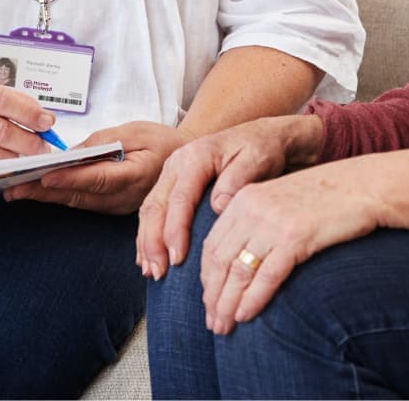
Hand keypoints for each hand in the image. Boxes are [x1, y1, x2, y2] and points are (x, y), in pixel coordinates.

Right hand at [0, 79, 55, 171]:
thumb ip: (6, 102)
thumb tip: (42, 117)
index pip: (1, 99)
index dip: (28, 111)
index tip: (47, 121)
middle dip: (29, 139)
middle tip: (44, 144)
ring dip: (18, 156)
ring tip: (32, 156)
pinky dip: (2, 169)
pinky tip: (13, 166)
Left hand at [3, 120, 191, 212]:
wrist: (185, 162)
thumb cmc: (162, 141)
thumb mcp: (136, 130)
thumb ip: (103, 142)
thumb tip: (70, 154)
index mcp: (136, 175)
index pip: (97, 178)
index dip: (69, 178)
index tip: (43, 177)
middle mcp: (125, 197)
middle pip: (79, 196)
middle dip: (44, 193)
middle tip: (13, 188)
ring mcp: (118, 207)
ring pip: (77, 203)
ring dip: (46, 198)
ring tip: (17, 191)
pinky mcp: (112, 209)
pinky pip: (83, 203)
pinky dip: (60, 198)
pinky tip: (39, 193)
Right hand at [136, 115, 322, 279]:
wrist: (261, 135)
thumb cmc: (261, 148)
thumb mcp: (256, 159)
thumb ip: (236, 180)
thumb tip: (217, 207)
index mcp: (196, 156)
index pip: (180, 199)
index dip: (175, 231)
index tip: (177, 259)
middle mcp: (177, 162)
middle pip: (157, 205)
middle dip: (154, 242)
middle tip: (159, 273)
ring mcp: (171, 171)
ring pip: (150, 209)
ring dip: (147, 242)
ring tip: (152, 272)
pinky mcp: (172, 181)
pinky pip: (153, 208)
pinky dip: (148, 234)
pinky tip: (148, 257)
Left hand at [197, 157, 385, 334]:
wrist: (363, 185)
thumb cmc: (326, 198)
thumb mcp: (281, 201)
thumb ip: (257, 221)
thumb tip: (239, 262)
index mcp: (245, 198)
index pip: (212, 244)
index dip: (206, 278)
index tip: (208, 302)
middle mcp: (253, 207)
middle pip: (219, 260)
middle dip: (212, 297)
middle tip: (212, 323)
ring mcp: (273, 221)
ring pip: (238, 271)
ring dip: (227, 304)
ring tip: (224, 327)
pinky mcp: (296, 236)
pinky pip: (266, 275)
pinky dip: (252, 299)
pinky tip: (245, 316)